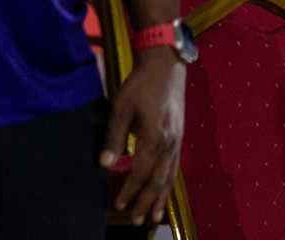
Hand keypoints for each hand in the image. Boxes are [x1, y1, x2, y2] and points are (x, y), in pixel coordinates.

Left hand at [99, 47, 185, 226]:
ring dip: (161, 196)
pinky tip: (165, 188)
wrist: (167, 63)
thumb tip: (104, 164)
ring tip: (155, 216)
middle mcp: (170, 141)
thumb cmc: (141, 83)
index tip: (118, 205)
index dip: (129, 190)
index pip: (140, 171)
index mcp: (154, 135)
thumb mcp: (122, 106)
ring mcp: (178, 138)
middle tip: (138, 221)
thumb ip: (114, 136)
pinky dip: (169, 181)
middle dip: (148, 201)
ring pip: (170, 174)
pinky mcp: (179, 133)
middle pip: (159, 178)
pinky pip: (175, 164)